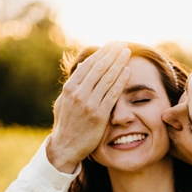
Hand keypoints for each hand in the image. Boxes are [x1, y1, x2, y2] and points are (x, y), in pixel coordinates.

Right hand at [47, 41, 131, 172]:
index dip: (101, 52)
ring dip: (119, 62)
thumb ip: (73, 84)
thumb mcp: (63, 102)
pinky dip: (120, 81)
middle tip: (122, 43)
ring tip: (128, 52)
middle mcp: (78, 94)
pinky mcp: (98, 115)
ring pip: (107, 78)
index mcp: (69, 89)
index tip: (111, 45)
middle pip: (99, 67)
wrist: (65, 148)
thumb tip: (82, 65)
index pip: (88, 65)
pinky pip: (112, 94)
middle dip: (112, 53)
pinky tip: (127, 71)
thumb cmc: (66, 125)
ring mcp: (88, 104)